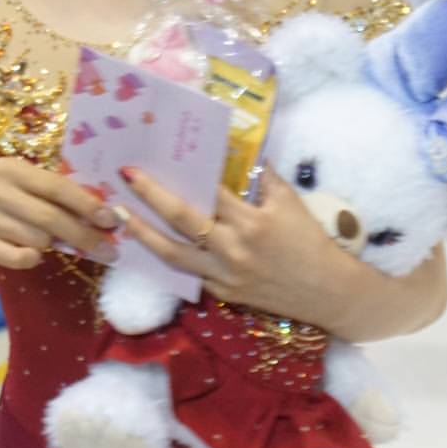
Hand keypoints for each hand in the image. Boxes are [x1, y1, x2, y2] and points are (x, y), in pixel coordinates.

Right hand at [0, 157, 121, 271]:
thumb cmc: (8, 206)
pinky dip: (33, 258)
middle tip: (109, 250)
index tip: (112, 220)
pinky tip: (32, 254)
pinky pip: (20, 257)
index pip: (57, 186)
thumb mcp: (28, 191)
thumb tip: (108, 214)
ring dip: (56, 247)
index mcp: (10, 167)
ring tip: (59, 246)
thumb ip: (60, 196)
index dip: (87, 204)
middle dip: (83, 235)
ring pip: (37, 239)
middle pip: (49, 216)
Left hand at [117, 165, 349, 322]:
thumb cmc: (310, 242)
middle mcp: (232, 249)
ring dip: (142, 232)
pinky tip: (147, 244)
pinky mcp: (222, 294)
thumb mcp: (290, 202)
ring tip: (118, 216)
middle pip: (181, 219)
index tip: (161, 156)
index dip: (183, 171)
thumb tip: (241, 153)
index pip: (209, 191)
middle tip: (126, 176)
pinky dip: (166, 258)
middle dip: (150, 195)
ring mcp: (224, 275)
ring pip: (173, 253)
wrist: (328, 292)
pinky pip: (188, 274)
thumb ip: (263, 178)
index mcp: (250, 222)